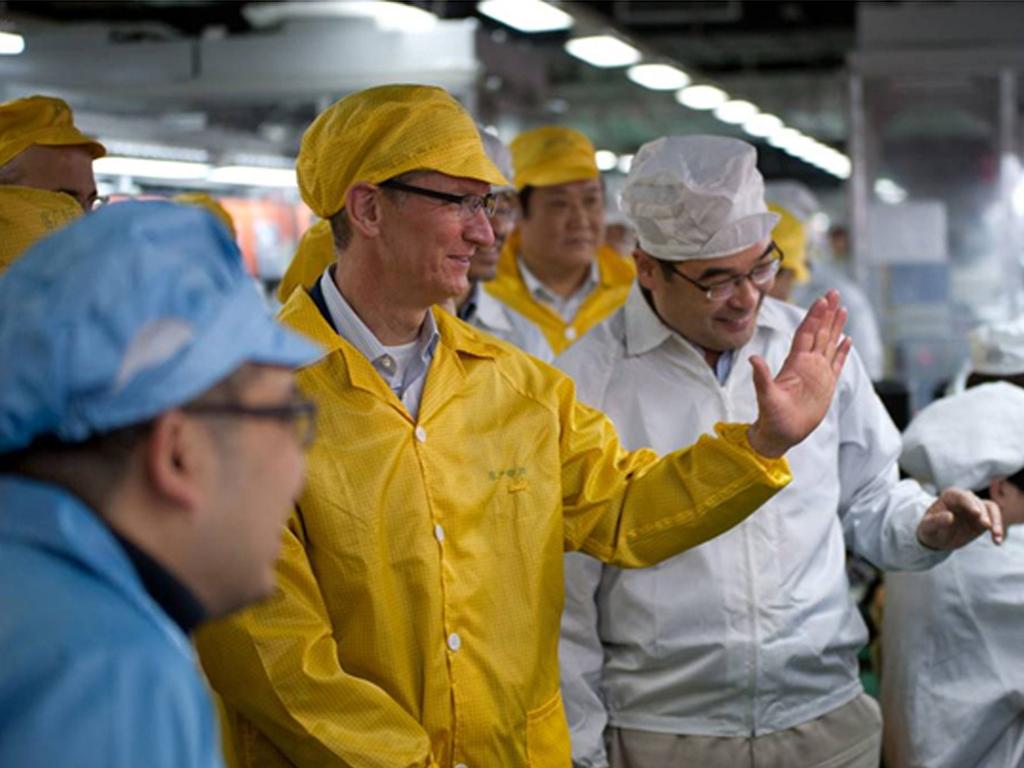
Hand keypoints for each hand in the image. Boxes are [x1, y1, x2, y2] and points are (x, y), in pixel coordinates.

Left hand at [747, 290, 850, 456]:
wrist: (780, 434)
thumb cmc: (771, 417)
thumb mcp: (766, 397)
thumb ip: (762, 378)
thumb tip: (753, 359)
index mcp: (795, 363)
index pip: (806, 333)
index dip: (814, 317)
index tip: (821, 300)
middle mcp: (807, 364)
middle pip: (819, 332)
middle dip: (826, 312)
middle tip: (834, 292)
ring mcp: (817, 373)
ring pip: (828, 343)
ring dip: (835, 326)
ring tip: (842, 307)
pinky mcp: (826, 385)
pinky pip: (836, 363)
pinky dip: (842, 351)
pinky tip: (847, 339)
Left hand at [917, 487, 1003, 548]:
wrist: (937, 538)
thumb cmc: (930, 529)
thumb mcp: (928, 527)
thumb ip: (937, 521)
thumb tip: (950, 516)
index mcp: (950, 496)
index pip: (962, 496)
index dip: (969, 503)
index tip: (976, 513)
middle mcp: (965, 499)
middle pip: (978, 502)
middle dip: (983, 513)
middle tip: (986, 526)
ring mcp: (975, 508)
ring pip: (991, 508)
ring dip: (996, 520)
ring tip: (996, 534)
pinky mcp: (983, 518)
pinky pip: (995, 520)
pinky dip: (997, 529)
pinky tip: (997, 542)